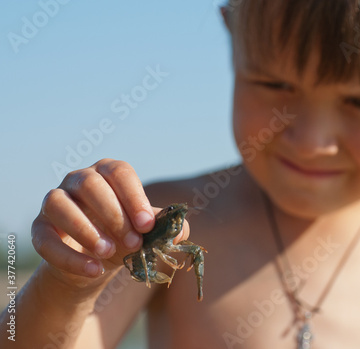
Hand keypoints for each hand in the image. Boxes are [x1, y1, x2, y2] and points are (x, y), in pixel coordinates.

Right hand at [31, 159, 189, 287]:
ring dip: (85, 230)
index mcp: (108, 173)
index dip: (134, 197)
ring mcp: (55, 201)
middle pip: (91, 184)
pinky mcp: (39, 229)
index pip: (120, 172)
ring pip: (59, 204)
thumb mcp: (147, 232)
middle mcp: (79, 180)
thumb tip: (180, 230)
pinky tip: (93, 270)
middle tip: (134, 242)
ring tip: (108, 252)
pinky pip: (45, 239)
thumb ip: (166, 228)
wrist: (96, 263)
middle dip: (115, 215)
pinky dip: (69, 257)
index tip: (147, 225)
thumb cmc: (125, 237)